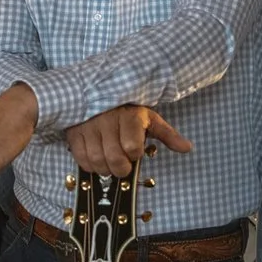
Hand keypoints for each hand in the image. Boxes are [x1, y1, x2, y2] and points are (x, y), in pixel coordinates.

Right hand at [64, 105, 193, 177]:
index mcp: (130, 116)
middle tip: (123, 163)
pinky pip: (81, 159)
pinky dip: (90, 165)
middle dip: (121, 168)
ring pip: (97, 161)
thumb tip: (187, 148)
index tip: (134, 151)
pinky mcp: (74, 133)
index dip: (134, 155)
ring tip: (109, 161)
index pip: (133, 148)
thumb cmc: (127, 110)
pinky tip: (96, 159)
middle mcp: (108, 120)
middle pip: (115, 159)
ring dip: (105, 169)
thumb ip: (168, 134)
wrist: (97, 93)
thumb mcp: (150, 118)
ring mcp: (89, 127)